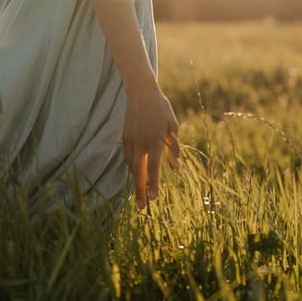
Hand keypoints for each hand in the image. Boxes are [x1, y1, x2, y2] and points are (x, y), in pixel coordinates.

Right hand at [123, 84, 179, 209]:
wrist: (140, 91)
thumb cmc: (160, 108)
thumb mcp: (172, 126)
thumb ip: (174, 148)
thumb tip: (176, 167)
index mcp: (155, 140)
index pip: (153, 168)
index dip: (154, 184)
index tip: (154, 199)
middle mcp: (140, 142)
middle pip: (139, 172)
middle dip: (140, 191)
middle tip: (141, 208)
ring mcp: (130, 140)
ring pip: (131, 166)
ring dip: (136, 181)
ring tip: (139, 194)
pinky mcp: (124, 137)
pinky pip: (127, 157)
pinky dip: (132, 167)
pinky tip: (136, 173)